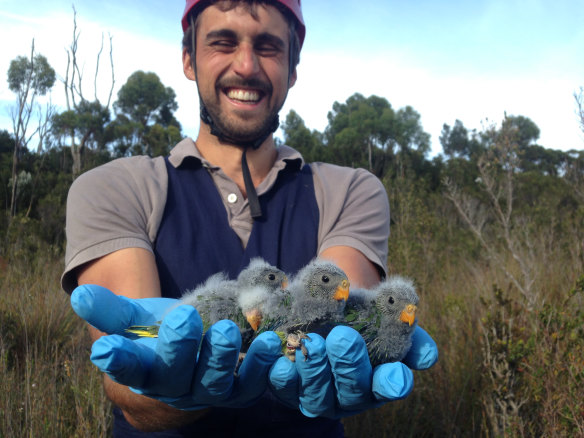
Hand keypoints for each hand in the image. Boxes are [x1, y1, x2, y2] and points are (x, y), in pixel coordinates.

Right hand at [70, 284, 281, 409]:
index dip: (119, 360)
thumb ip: (111, 310)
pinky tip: (269, 343)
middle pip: (174, 375)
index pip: (128, 369)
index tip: (107, 348)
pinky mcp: (239, 390)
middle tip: (184, 318)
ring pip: (213, 383)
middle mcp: (175, 387)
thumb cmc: (159, 333)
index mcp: (144, 371)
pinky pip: (251, 385)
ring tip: (226, 330)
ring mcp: (208, 391)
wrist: (192, 356)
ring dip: (220, 358)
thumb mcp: (135, 319)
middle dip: (178, 348)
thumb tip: (78, 295)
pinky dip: (261, 367)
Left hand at [268, 325, 437, 417]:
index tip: (395, 373)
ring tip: (312, 342)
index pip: (389, 386)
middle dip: (348, 364)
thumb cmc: (361, 312)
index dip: (392, 382)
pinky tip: (276, 354)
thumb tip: (427, 356)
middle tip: (343, 336)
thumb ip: (404, 329)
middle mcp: (348, 394)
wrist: (324, 303)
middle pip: (351, 390)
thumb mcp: (384, 314)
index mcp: (377, 380)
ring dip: (313, 369)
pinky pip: (282, 385)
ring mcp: (317, 394)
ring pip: (315, 393)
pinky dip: (279, 372)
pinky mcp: (287, 387)